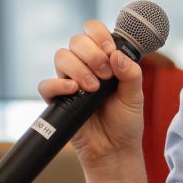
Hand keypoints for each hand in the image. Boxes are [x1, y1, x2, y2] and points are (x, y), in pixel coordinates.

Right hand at [38, 20, 144, 167]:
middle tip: (106, 74)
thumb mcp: (135, 97)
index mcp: (104, 59)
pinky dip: (58, 84)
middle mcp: (85, 66)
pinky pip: (46, 85)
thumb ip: (130, 74)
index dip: (99, 35)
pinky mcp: (58, 100)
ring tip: (93, 88)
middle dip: (92, 54)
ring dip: (79, 68)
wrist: (114, 150)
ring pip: (62, 56)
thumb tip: (117, 55)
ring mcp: (69, 81)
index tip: (110, 50)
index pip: (93, 32)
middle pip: (76, 41)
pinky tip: (73, 90)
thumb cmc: (125, 122)